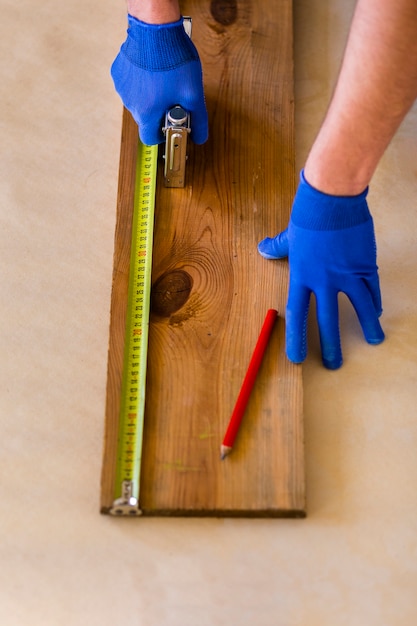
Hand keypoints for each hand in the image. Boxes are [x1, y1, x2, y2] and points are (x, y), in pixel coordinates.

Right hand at [111, 16, 207, 145]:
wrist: (156, 28)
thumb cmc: (173, 59)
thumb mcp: (194, 93)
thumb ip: (199, 120)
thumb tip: (200, 137)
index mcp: (146, 112)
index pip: (149, 138)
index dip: (162, 134)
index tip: (170, 125)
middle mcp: (130, 103)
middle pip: (145, 119)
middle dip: (159, 112)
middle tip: (172, 96)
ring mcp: (122, 88)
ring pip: (138, 101)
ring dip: (150, 96)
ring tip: (163, 79)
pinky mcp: (119, 73)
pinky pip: (130, 85)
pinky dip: (141, 82)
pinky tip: (152, 70)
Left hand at [258, 171, 384, 368]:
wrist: (333, 199)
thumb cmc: (308, 215)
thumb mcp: (289, 235)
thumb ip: (277, 247)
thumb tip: (263, 249)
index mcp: (301, 276)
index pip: (297, 314)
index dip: (297, 338)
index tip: (297, 358)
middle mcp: (324, 280)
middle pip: (327, 319)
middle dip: (330, 345)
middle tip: (333, 364)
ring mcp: (347, 274)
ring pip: (359, 307)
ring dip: (366, 327)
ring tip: (373, 341)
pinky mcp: (365, 265)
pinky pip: (371, 289)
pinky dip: (374, 302)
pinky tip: (377, 312)